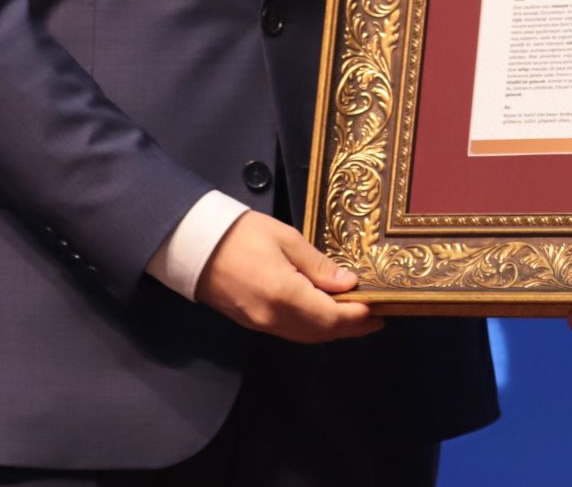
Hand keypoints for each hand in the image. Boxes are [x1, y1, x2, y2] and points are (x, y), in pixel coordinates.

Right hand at [193, 211, 383, 343]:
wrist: (193, 244)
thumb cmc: (241, 234)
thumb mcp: (286, 239)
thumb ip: (318, 265)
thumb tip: (347, 284)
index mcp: (285, 295)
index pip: (332, 317)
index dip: (358, 317)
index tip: (379, 310)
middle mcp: (273, 318)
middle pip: (321, 333)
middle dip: (350, 328)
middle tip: (374, 318)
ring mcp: (260, 324)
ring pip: (305, 336)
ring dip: (332, 331)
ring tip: (355, 318)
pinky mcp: (251, 323)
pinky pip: (289, 332)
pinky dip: (311, 329)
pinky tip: (323, 316)